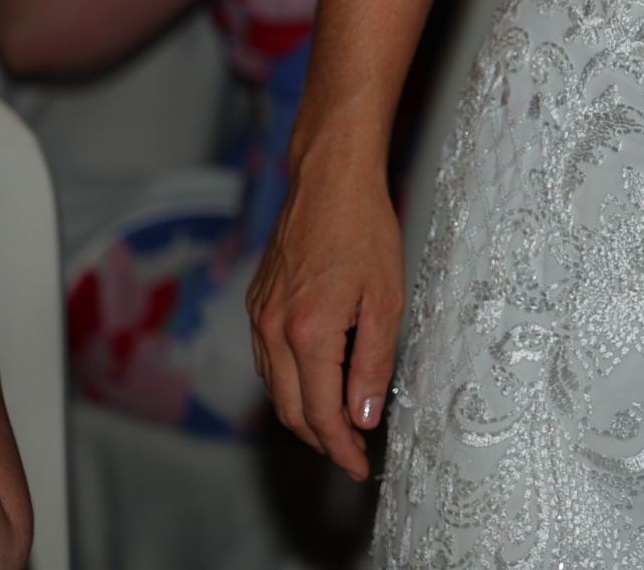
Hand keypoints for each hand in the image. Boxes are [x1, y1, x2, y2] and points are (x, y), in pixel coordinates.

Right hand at [247, 143, 403, 479]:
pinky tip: (316, 378)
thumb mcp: (386, 300)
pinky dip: (289, 379)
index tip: (360, 466)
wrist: (329, 178)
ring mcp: (259, 315)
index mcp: (308, 332)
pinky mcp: (257, 301)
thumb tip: (364, 417)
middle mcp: (273, 329)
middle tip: (352, 453)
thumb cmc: (365, 230)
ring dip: (303, 411)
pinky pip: (267, 357)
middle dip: (320, 439)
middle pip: (289, 409)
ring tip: (340, 421)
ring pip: (273, 386)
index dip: (341, 447)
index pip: (320, 413)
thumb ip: (373, 363)